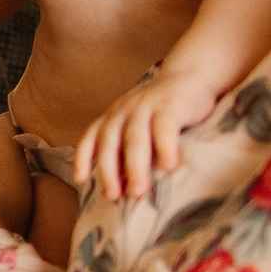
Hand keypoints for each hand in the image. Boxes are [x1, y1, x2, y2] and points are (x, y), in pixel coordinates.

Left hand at [77, 66, 224, 200]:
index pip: (91, 137)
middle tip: (114, 197)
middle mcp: (124, 111)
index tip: (80, 179)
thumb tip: (123, 188)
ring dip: (135, 167)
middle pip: (111, 143)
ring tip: (138, 192)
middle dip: (109, 172)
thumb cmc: (162, 111)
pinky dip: (165, 147)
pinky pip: (164, 128)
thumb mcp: (138, 125)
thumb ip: (127, 149)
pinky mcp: (170, 106)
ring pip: (135, 139)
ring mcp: (146, 107)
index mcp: (113, 117)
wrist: (190, 75)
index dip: (83, 157)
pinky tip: (169, 167)